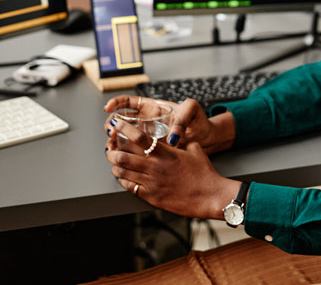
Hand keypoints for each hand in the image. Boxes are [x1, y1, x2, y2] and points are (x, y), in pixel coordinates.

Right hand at [103, 95, 234, 152]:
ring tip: (112, 146)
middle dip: (112, 124)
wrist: (206, 138)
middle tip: (111, 131)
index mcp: (154, 108)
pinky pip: (134, 151)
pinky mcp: (151, 151)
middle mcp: (148, 122)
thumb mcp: (193, 111)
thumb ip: (182, 118)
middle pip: (122, 120)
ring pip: (124, 137)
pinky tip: (121, 158)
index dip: (117, 103)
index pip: (130, 102)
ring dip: (115, 141)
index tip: (109, 108)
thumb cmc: (199, 121)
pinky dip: (125, 154)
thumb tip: (172, 137)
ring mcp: (148, 137)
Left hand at [105, 117, 240, 219]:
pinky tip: (123, 176)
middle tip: (110, 145)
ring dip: (114, 165)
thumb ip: (180, 141)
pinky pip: (129, 187)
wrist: (210, 196)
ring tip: (114, 160)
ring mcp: (151, 183)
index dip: (124, 129)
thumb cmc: (204, 173)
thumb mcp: (194, 149)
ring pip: (122, 172)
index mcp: (165, 153)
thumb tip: (173, 136)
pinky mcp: (151, 197)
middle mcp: (155, 167)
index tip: (116, 124)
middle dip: (112, 149)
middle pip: (122, 156)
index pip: (138, 137)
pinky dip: (123, 180)